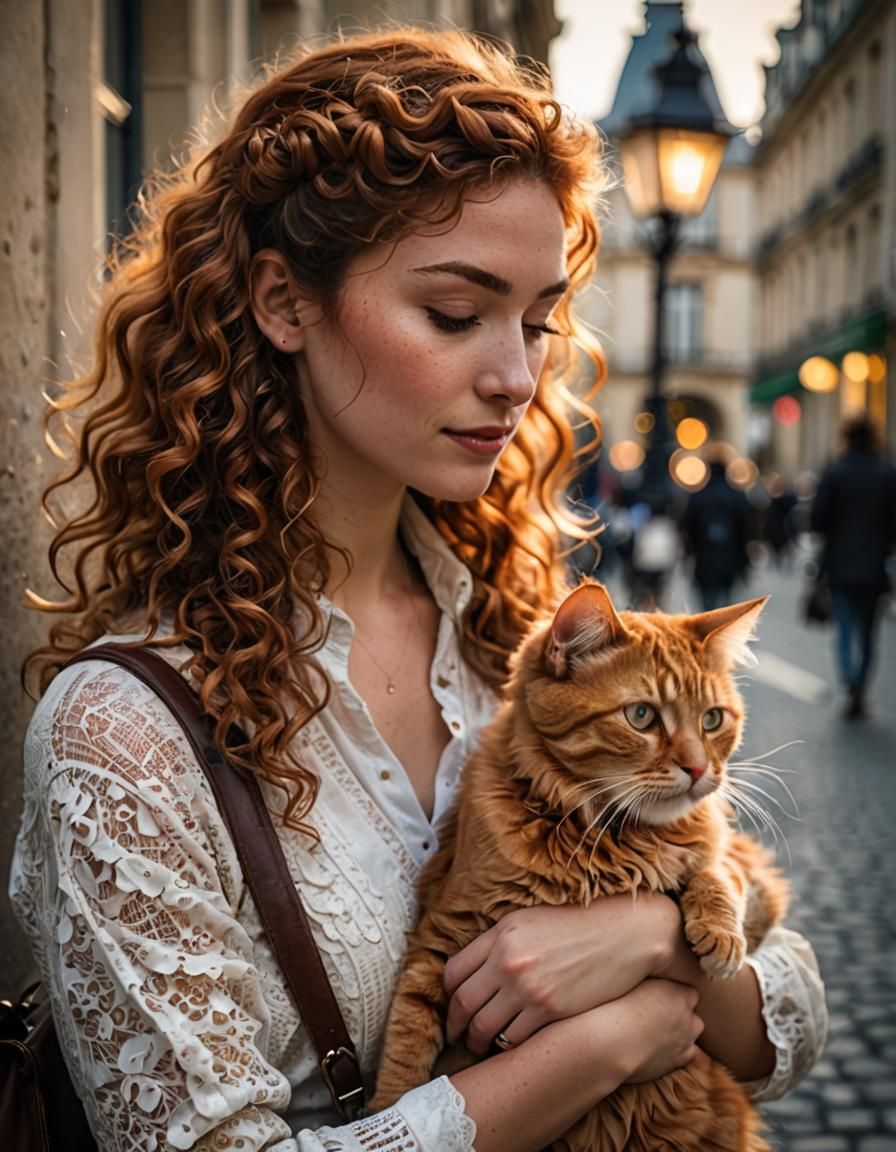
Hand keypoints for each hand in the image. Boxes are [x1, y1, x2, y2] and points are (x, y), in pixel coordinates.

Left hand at [443, 893, 682, 1055]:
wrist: (622, 935)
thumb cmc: (576, 927)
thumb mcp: (530, 921)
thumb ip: (499, 942)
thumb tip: (473, 969)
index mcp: (501, 933)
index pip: (454, 972)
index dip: (448, 995)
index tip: (452, 1006)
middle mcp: (508, 960)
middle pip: (462, 1003)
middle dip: (455, 1025)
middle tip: (456, 1036)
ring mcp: (527, 987)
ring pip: (483, 1027)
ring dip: (476, 1041)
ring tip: (478, 1046)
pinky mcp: (549, 1010)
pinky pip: (513, 1038)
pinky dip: (505, 1046)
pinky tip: (507, 1046)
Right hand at [611, 979, 703, 1083]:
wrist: (615, 1043)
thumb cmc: (617, 1008)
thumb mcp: (633, 983)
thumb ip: (652, 982)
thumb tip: (652, 974)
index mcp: (679, 993)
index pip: (689, 992)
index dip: (674, 996)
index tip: (659, 999)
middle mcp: (688, 1016)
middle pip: (692, 1014)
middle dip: (680, 1016)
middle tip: (657, 1017)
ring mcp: (687, 1039)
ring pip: (691, 1035)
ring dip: (680, 1034)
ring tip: (654, 1034)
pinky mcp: (681, 1059)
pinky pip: (686, 1053)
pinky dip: (676, 1052)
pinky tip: (656, 1049)